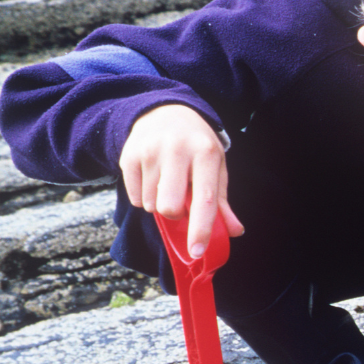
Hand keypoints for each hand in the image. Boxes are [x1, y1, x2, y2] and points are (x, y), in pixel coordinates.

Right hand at [119, 103, 242, 258]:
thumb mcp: (216, 168)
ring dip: (159, 203)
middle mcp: (177, 150)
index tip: (197, 251)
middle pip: (170, 207)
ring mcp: (149, 151)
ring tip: (167, 183)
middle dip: (175, 214)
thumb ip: (223, 203)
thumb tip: (234, 232)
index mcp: (205, 154)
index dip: (201, 229)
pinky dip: (145, 197)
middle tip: (180, 202)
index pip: (205, 200)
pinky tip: (152, 179)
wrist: (166, 112)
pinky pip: (135, 197)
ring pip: (151, 204)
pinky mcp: (128, 155)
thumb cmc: (197, 146)